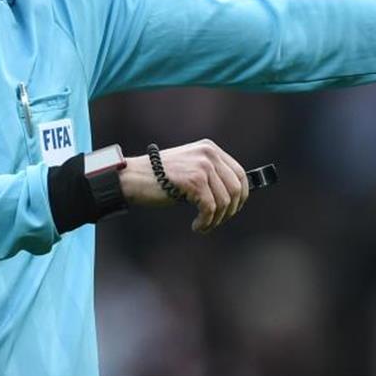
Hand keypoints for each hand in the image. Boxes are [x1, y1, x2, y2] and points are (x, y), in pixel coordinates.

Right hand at [118, 139, 249, 232]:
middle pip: (236, 188)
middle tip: (216, 222)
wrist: (134, 177)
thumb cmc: (159, 178)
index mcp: (210, 149)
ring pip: (224, 201)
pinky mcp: (195, 181)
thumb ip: (210, 175)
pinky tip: (197, 226)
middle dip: (230, 211)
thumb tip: (233, 198)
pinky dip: (206, 222)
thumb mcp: (190, 169)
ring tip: (203, 225)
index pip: (240, 173)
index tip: (233, 210)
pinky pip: (211, 208)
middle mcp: (209, 154)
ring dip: (215, 220)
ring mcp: (203, 166)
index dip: (241, 196)